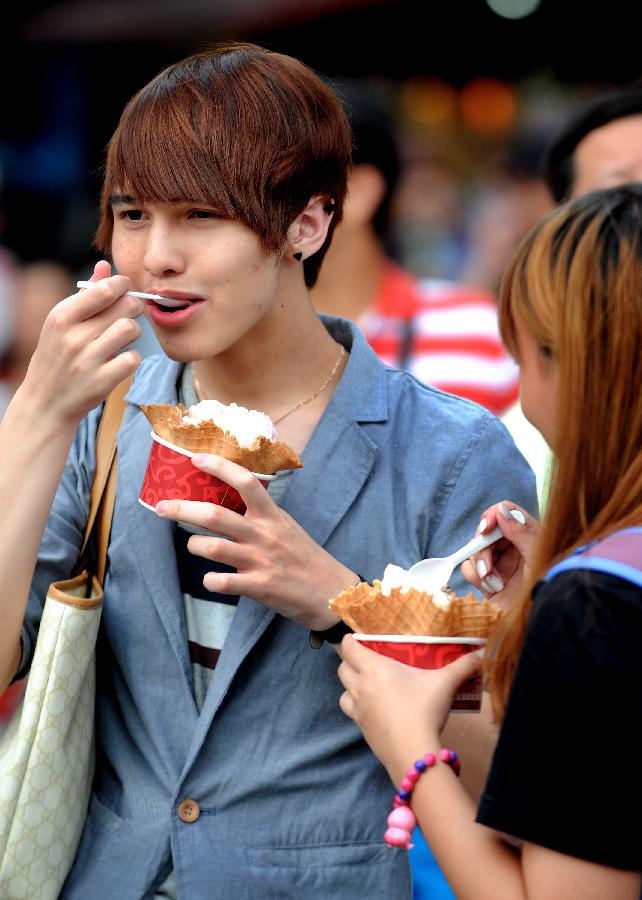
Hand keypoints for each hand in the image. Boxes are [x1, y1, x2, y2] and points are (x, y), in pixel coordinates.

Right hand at [18, 260, 142, 425]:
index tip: (125, 289)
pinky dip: (131, 358)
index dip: (123, 285)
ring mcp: (87, 360)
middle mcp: (73, 336)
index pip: (105, 289)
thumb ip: (86, 294)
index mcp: (62, 316)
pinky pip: (133, 358)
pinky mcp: (101, 381)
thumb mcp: (62, 323)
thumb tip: (105, 266)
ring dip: (133, 332)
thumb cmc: (57, 356)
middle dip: (132, 307)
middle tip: (126, 315)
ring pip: (130, 329)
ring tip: (122, 338)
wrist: (46, 402)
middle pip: (125, 306)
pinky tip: (120, 359)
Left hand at [154, 453, 357, 627]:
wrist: (332, 593)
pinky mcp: (259, 587)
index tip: (196, 459)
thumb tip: (231, 499)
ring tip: (192, 546)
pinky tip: (211, 579)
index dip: (219, 467)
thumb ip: (261, 514)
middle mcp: (264, 534)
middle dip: (182, 509)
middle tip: (161, 507)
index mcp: (272, 515)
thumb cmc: (305, 558)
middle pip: (215, 515)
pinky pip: (222, 582)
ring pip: (212, 547)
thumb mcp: (286, 526)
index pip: (245, 481)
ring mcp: (260, 561)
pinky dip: (210, 580)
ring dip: (194, 545)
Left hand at [337, 634, 481, 782]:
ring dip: (350, 686)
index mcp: (375, 669)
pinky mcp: (362, 730)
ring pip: (343, 692)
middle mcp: (360, 687)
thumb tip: (481, 654)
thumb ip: (464, 666)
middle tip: (364, 660)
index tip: (353, 638)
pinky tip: (374, 710)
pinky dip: (357, 708)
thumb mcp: (446, 684)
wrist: (413, 753)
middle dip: (349, 662)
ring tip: (365, 685)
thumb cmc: (424, 710)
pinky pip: (352, 713)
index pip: (349, 649)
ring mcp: (358, 710)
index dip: (348, 641)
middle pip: (342, 669)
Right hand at [460, 500, 539, 608]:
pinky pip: (469, 568)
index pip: (507, 512)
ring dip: (480, 564)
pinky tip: (490, 587)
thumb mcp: (538, 556)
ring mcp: (500, 564)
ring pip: (475, 549)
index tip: (486, 528)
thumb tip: (502, 510)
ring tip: (492, 581)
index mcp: (529, 536)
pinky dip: (474, 575)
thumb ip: (521, 531)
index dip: (493, 515)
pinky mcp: (487, 581)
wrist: (541, 620)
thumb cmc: (548, 587)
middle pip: (486, 531)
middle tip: (487, 563)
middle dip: (482, 546)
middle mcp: (513, 548)